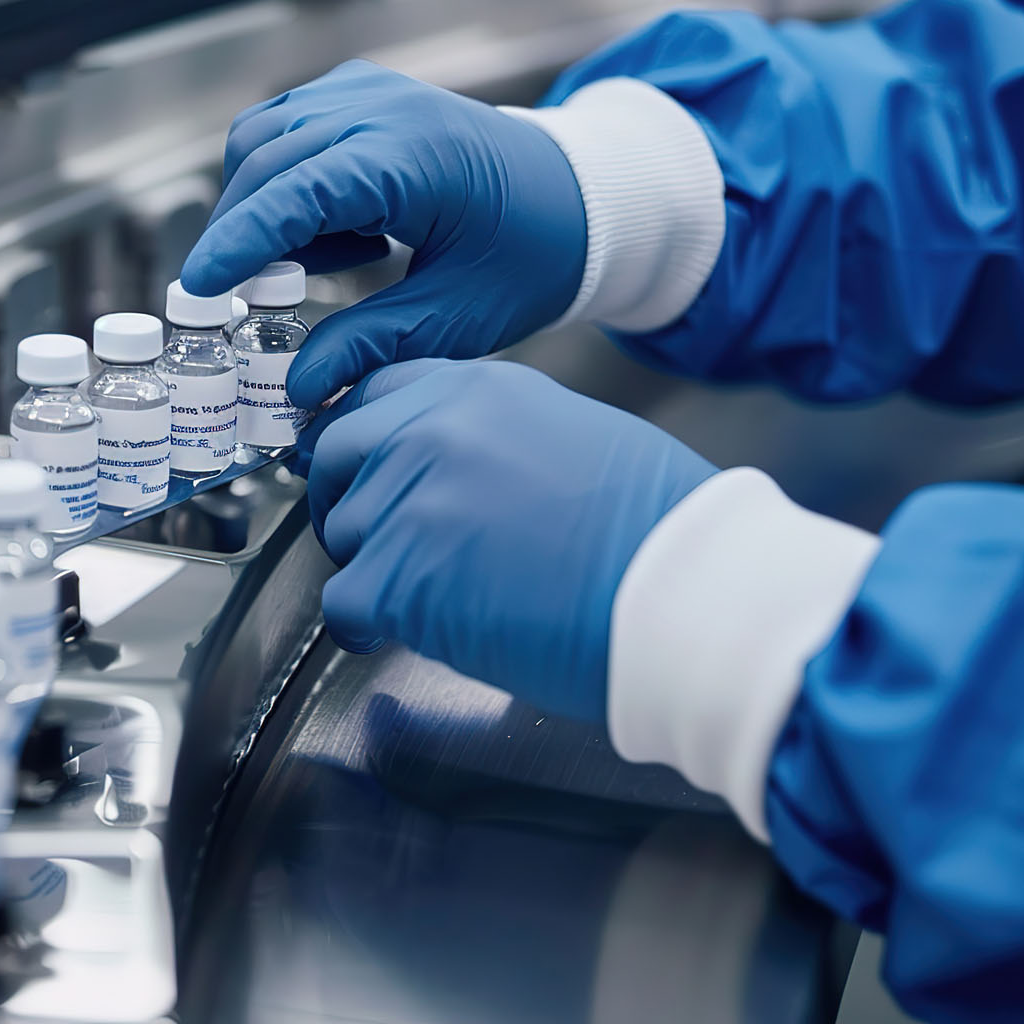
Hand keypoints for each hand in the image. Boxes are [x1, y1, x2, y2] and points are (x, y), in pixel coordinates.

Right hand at [180, 60, 586, 408]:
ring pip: (263, 138)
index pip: (295, 191)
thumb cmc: (533, 251)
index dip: (237, 241)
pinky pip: (285, 128)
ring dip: (260, 205)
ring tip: (323, 265)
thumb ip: (373, 346)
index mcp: (412, 157)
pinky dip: (283, 181)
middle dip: (240, 233)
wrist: (583, 192)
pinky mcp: (360, 92)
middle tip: (242, 304)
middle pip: (264, 161)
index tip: (197, 288)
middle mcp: (382, 107)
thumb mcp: (459, 318)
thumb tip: (299, 386)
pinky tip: (343, 232)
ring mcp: (368, 89)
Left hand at [299, 359, 715, 721]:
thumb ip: (494, 436)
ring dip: (371, 566)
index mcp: (476, 390)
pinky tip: (397, 633)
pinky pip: (343, 600)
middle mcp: (430, 431)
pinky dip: (363, 624)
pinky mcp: (397, 577)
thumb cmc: (659, 531)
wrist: (684, 594)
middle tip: (378, 540)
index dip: (368, 443)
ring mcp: (407, 500)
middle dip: (350, 497)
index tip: (367, 471)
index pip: (376, 396)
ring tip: (425, 595)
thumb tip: (458, 467)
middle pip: (339, 455)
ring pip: (344, 532)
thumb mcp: (573, 435)